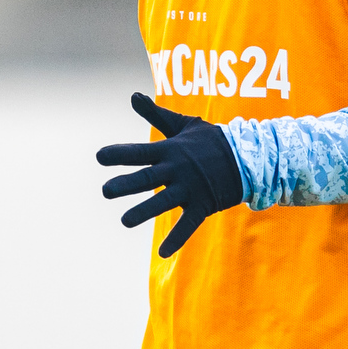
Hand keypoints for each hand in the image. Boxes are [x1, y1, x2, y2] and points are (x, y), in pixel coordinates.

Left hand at [98, 93, 243, 257]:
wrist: (248, 156)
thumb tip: (133, 96)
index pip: (140, 152)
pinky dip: (177, 238)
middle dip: (127, 185)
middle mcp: (178, 170)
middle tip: (105, 191)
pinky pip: (188, 224)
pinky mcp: (203, 205)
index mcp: (170, 150)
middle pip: (148, 178)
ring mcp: (191, 189)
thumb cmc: (210, 140)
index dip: (120, 154)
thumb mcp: (183, 124)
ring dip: (145, 212)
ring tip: (124, 221)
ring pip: (164, 202)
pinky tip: (163, 252)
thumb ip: (156, 115)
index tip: (99, 157)